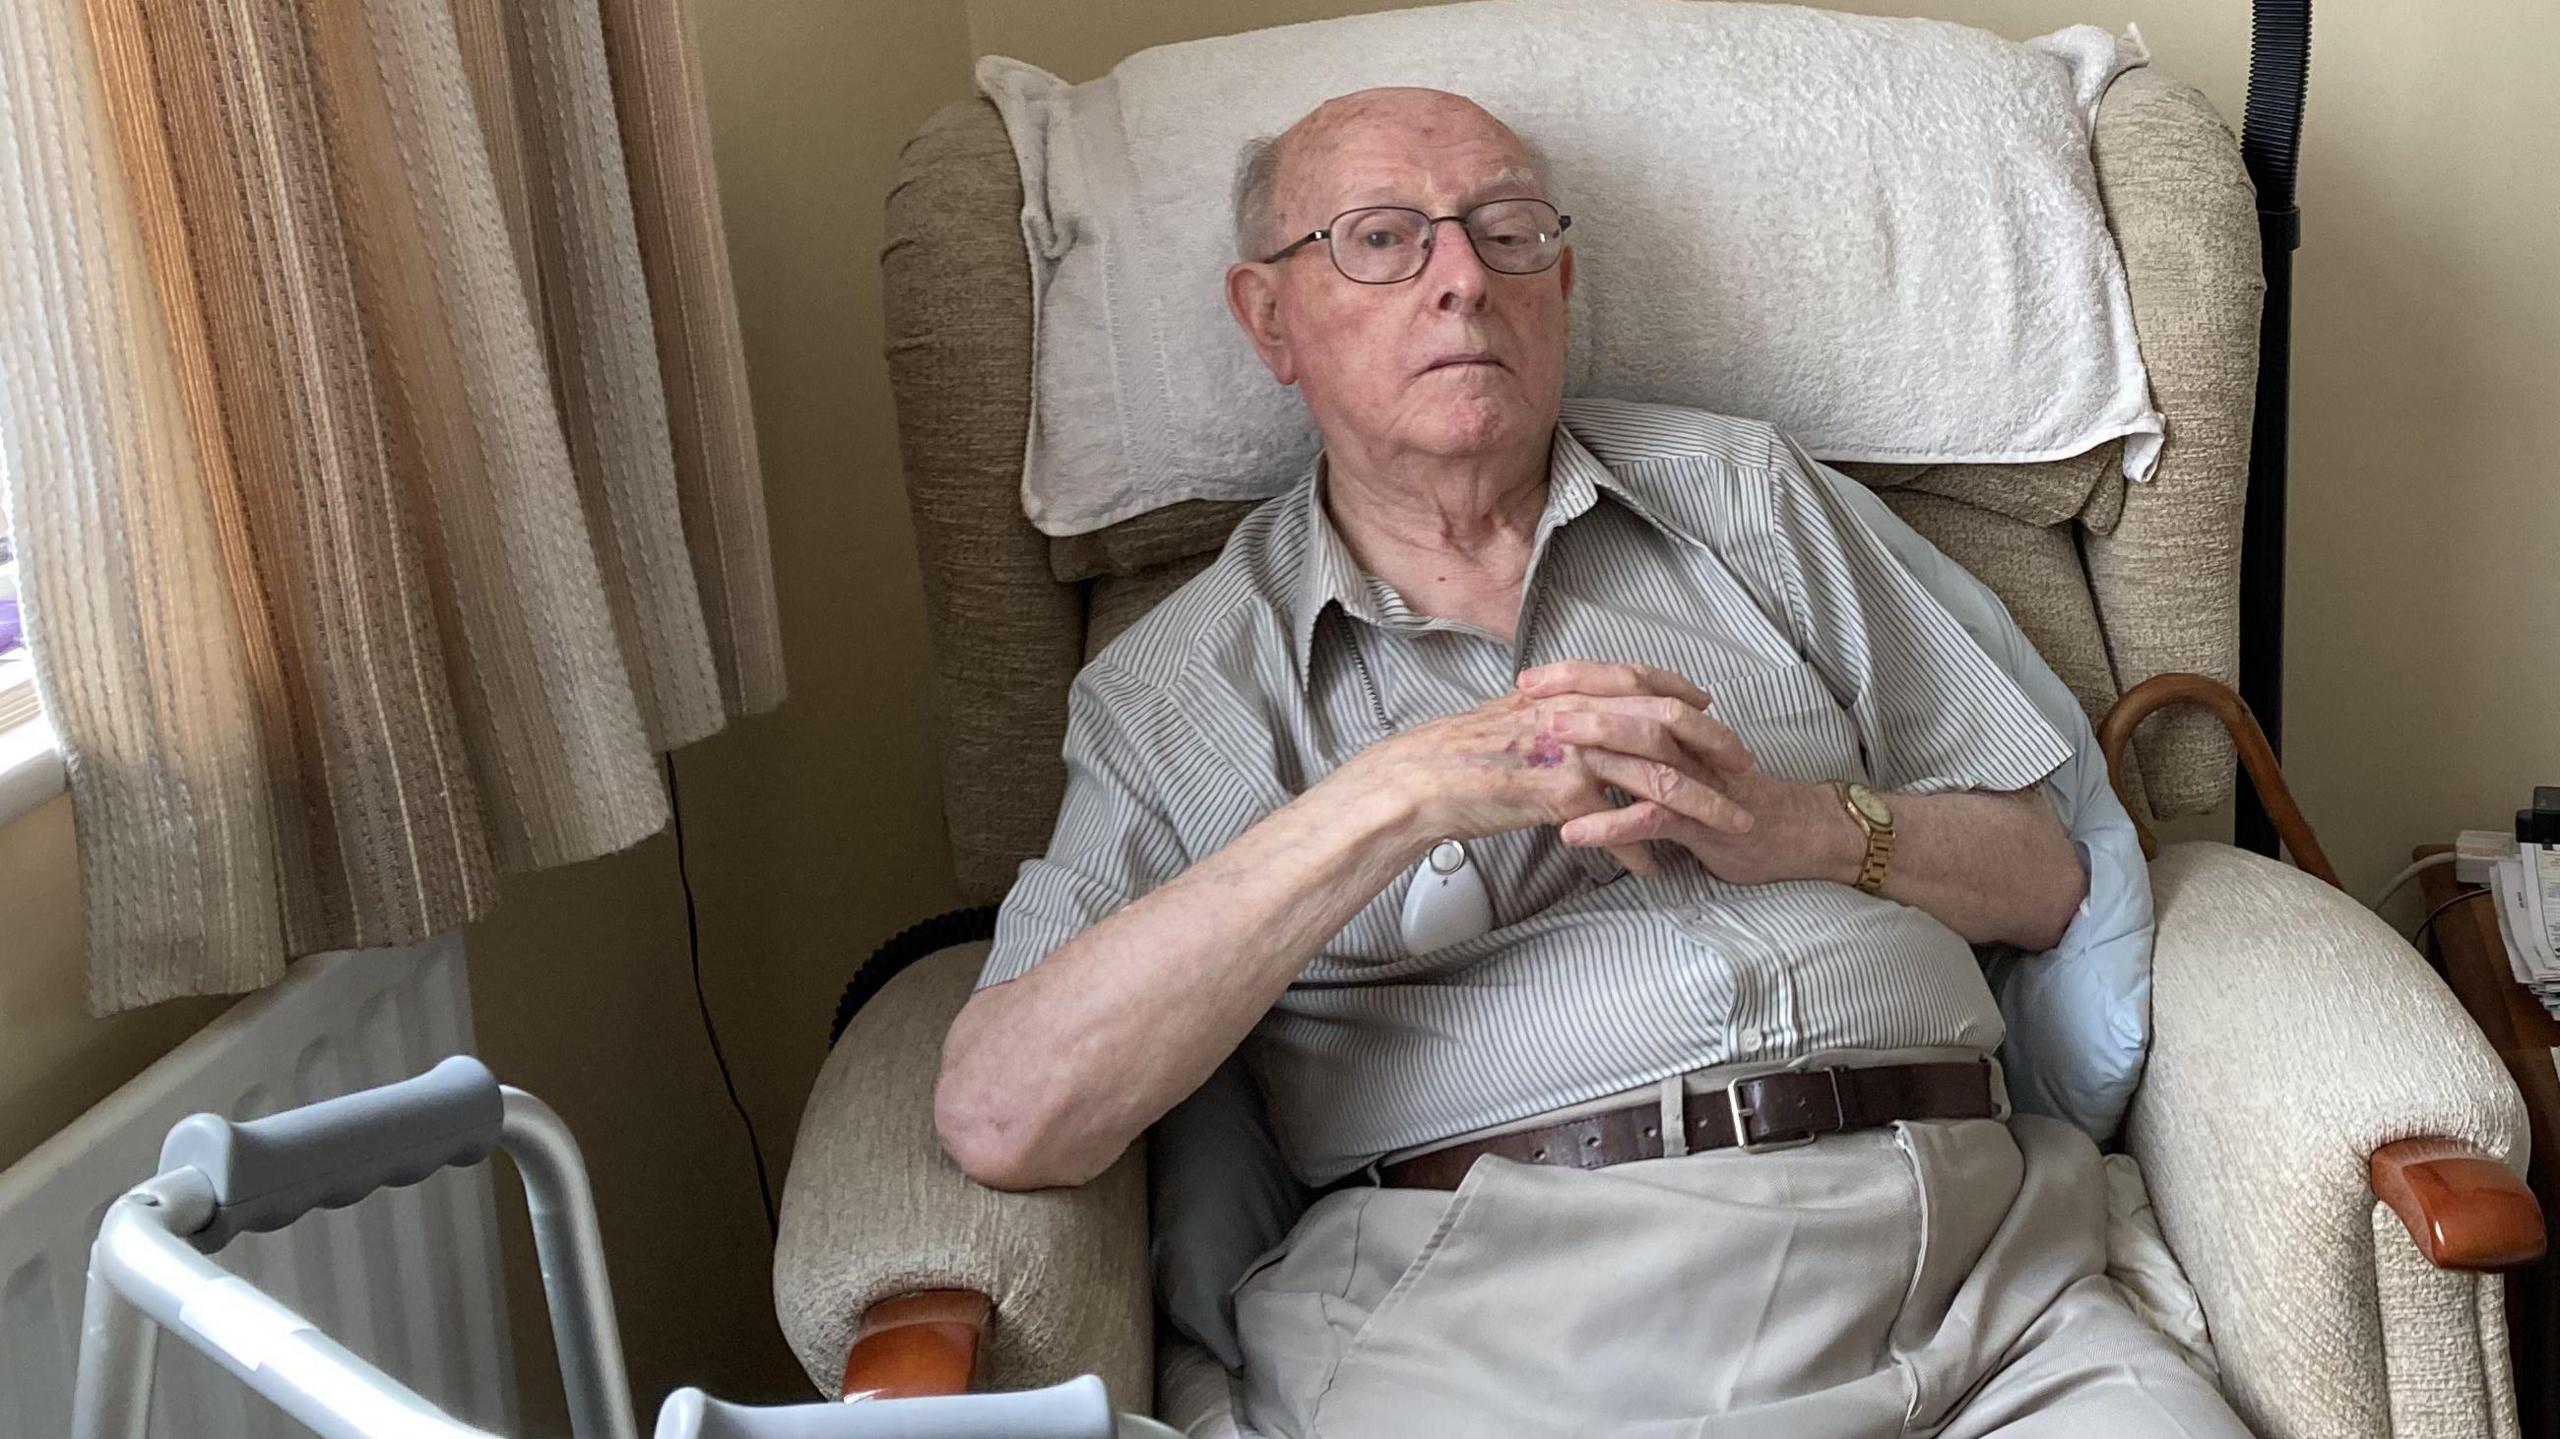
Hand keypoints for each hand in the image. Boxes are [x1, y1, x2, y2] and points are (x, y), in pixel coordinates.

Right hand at [1330, 667, 1757, 877]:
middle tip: (1745, 767)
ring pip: (1659, 777)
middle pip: (1668, 723)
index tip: (1712, 711)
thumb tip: (1577, 717)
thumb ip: (1555, 713)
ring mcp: (1574, 753)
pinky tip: (1655, 869)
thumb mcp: (1515, 716)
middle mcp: (1578, 712)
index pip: (1643, 681)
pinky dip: (1641, 850)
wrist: (1424, 778)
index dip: (1684, 696)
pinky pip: (1618, 826)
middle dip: (1715, 746)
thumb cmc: (1460, 753)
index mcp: (1569, 689)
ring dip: (1703, 804)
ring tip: (1732, 826)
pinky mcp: (1563, 794)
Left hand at [1516, 661, 1856, 887]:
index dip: (1577, 676)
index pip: (1625, 684)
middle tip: (1527, 703)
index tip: (1528, 678)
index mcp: (1677, 723)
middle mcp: (1686, 743)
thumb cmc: (1724, 798)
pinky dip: (1610, 827)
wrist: (1789, 833)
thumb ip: (1644, 741)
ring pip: (1644, 758)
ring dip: (1592, 757)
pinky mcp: (1700, 821)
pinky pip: (1652, 819)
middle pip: (1631, 707)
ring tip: (1546, 763)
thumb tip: (1588, 726)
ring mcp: (1694, 780)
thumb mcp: (1682, 760)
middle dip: (1578, 701)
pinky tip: (1573, 833)